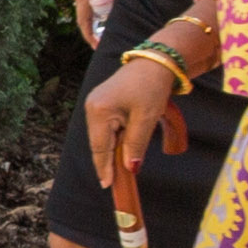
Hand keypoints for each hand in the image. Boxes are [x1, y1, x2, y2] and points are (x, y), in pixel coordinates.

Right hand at [70, 0, 123, 41]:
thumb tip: (127, 14)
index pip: (84, 21)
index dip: (90, 35)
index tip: (97, 46)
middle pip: (84, 15)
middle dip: (94, 27)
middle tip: (105, 37)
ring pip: (86, 6)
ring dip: (95, 16)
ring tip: (107, 24)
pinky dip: (95, 5)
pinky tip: (105, 8)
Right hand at [82, 40, 194, 238]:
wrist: (156, 62)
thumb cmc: (152, 86)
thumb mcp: (147, 118)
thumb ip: (136, 144)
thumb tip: (130, 168)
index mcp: (99, 110)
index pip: (100, 147)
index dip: (104, 168)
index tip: (107, 185)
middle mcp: (91, 106)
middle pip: (99, 143)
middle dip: (108, 161)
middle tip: (116, 182)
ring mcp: (95, 103)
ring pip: (103, 136)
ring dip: (113, 150)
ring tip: (121, 168)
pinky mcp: (102, 102)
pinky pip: (106, 127)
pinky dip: (115, 138)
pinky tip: (122, 148)